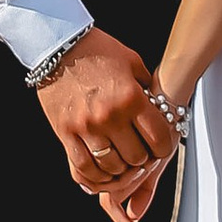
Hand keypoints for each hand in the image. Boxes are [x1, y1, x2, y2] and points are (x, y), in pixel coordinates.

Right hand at [36, 29, 176, 221]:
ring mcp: (86, 127)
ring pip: (111, 167)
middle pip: (136, 158)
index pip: (158, 139)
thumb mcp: (132, 62)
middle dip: (141, 159)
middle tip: (138, 152)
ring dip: (119, 168)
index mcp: (131, 98)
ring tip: (120, 160)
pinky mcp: (66, 133)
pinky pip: (83, 167)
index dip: (163, 148)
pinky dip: (95, 176)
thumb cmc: (96, 50)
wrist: (58, 45)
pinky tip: (101, 172)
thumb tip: (158, 110)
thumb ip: (146, 88)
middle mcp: (110, 116)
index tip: (158, 146)